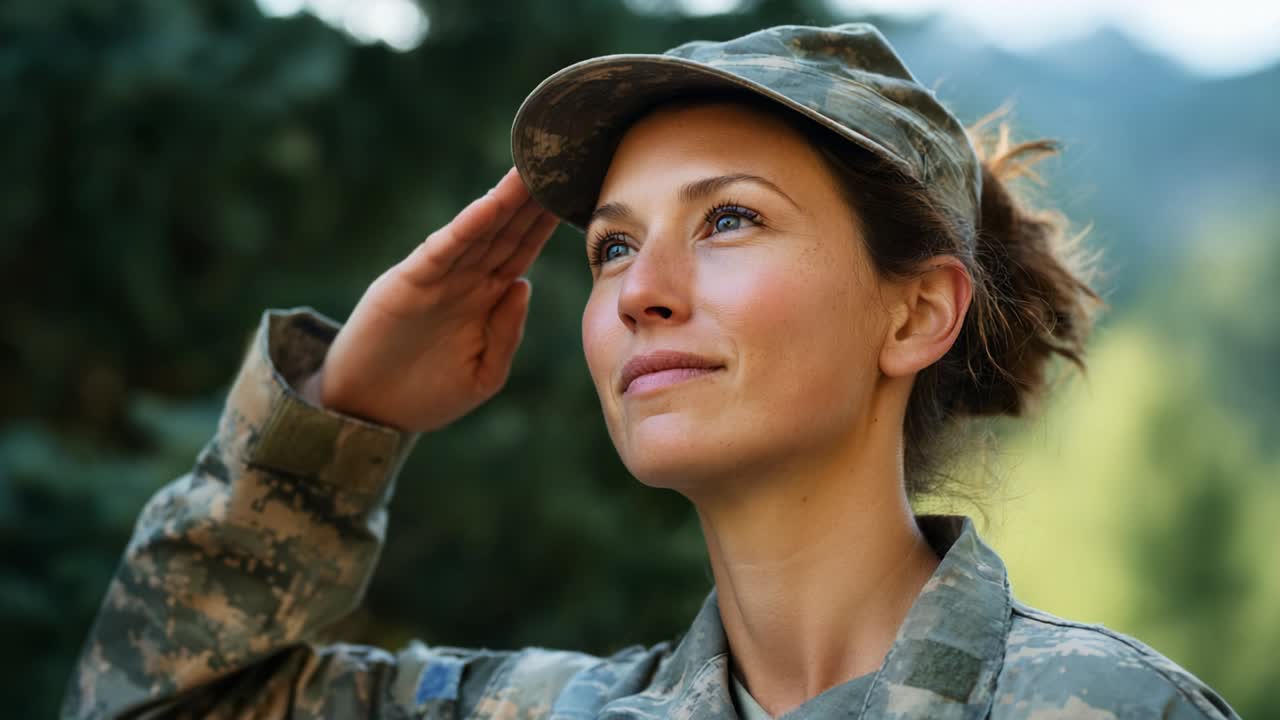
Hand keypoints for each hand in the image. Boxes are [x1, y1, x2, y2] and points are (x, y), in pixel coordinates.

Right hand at [304, 167, 558, 431]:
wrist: (368, 413)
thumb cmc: (426, 396)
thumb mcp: (483, 375)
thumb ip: (507, 333)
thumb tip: (524, 285)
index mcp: (486, 299)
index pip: (523, 250)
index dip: (547, 222)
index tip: (575, 191)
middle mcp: (465, 280)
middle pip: (506, 230)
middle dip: (532, 199)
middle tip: (560, 161)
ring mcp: (438, 278)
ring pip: (479, 230)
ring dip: (505, 200)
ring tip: (531, 169)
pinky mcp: (409, 282)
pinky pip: (444, 249)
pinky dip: (466, 227)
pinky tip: (489, 204)